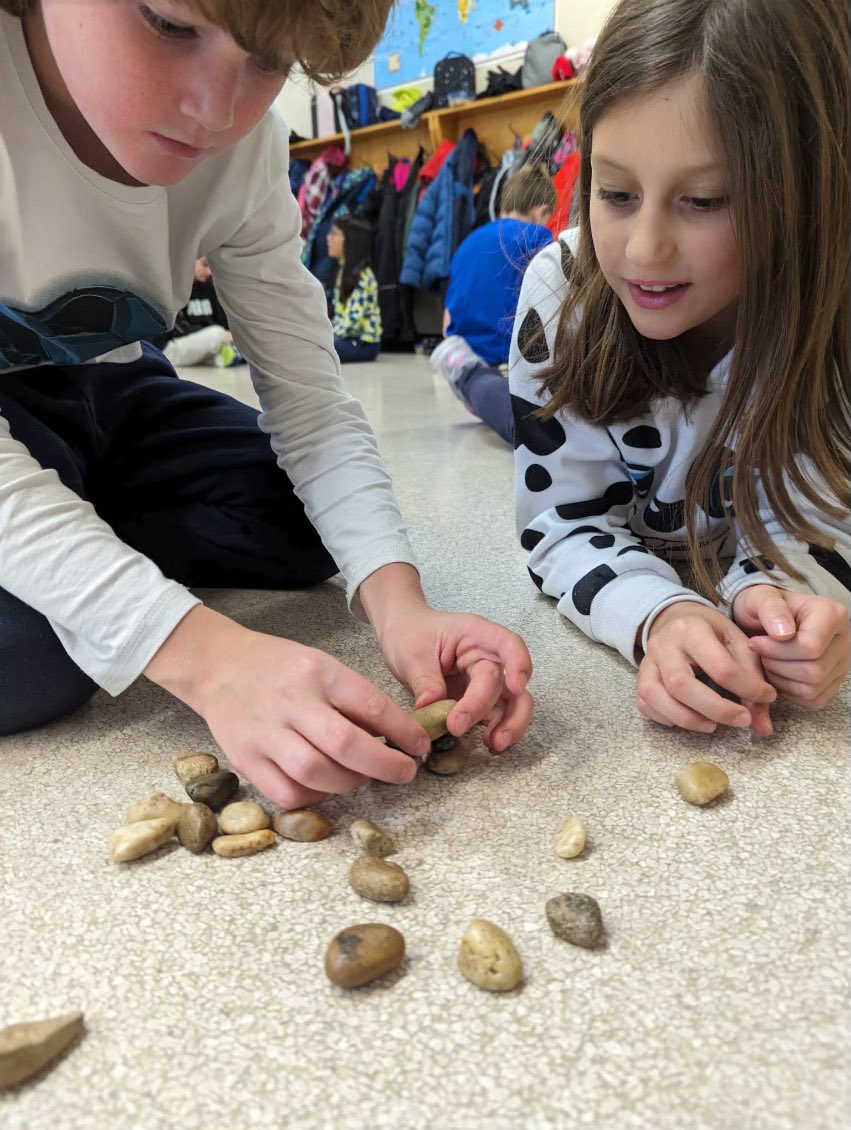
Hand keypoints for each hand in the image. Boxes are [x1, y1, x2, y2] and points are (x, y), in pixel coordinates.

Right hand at [144, 606, 434, 809]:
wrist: (218, 666)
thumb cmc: (279, 668)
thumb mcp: (321, 665)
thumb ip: (353, 699)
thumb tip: (397, 733)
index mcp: (317, 673)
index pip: (370, 705)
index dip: (403, 731)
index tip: (420, 745)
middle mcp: (291, 702)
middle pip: (345, 744)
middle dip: (384, 765)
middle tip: (404, 772)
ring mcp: (265, 733)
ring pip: (315, 773)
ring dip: (349, 782)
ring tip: (360, 776)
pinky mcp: (245, 759)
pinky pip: (286, 793)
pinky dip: (313, 797)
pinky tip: (324, 786)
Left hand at [359, 563, 532, 751]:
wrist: (401, 635)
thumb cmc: (410, 633)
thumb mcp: (411, 652)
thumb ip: (424, 679)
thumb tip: (433, 705)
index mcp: (475, 634)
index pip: (508, 643)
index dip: (519, 663)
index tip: (516, 687)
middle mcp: (486, 657)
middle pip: (510, 684)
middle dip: (506, 712)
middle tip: (487, 735)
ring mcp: (484, 679)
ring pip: (512, 703)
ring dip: (509, 725)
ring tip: (494, 745)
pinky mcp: (477, 699)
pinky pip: (494, 715)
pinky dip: (495, 730)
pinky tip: (486, 743)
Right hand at [638, 600, 776, 734]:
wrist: (678, 618)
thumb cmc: (713, 633)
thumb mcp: (739, 644)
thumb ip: (753, 681)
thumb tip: (763, 728)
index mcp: (692, 629)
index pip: (720, 667)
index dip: (747, 689)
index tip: (767, 697)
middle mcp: (664, 644)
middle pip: (681, 685)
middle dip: (715, 709)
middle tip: (741, 720)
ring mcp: (647, 661)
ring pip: (655, 696)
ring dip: (686, 719)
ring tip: (712, 725)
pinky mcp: (639, 676)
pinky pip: (644, 704)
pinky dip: (664, 717)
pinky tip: (687, 719)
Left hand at [733, 586, 849, 709]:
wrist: (768, 621)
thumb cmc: (764, 608)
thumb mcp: (760, 598)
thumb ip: (771, 608)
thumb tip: (784, 633)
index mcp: (833, 614)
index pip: (811, 646)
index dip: (776, 650)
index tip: (754, 642)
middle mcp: (844, 641)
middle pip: (813, 671)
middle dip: (776, 665)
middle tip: (760, 654)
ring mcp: (842, 664)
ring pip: (812, 689)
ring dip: (780, 680)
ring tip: (767, 661)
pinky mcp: (834, 683)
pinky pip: (813, 700)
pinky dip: (789, 692)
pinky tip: (778, 673)